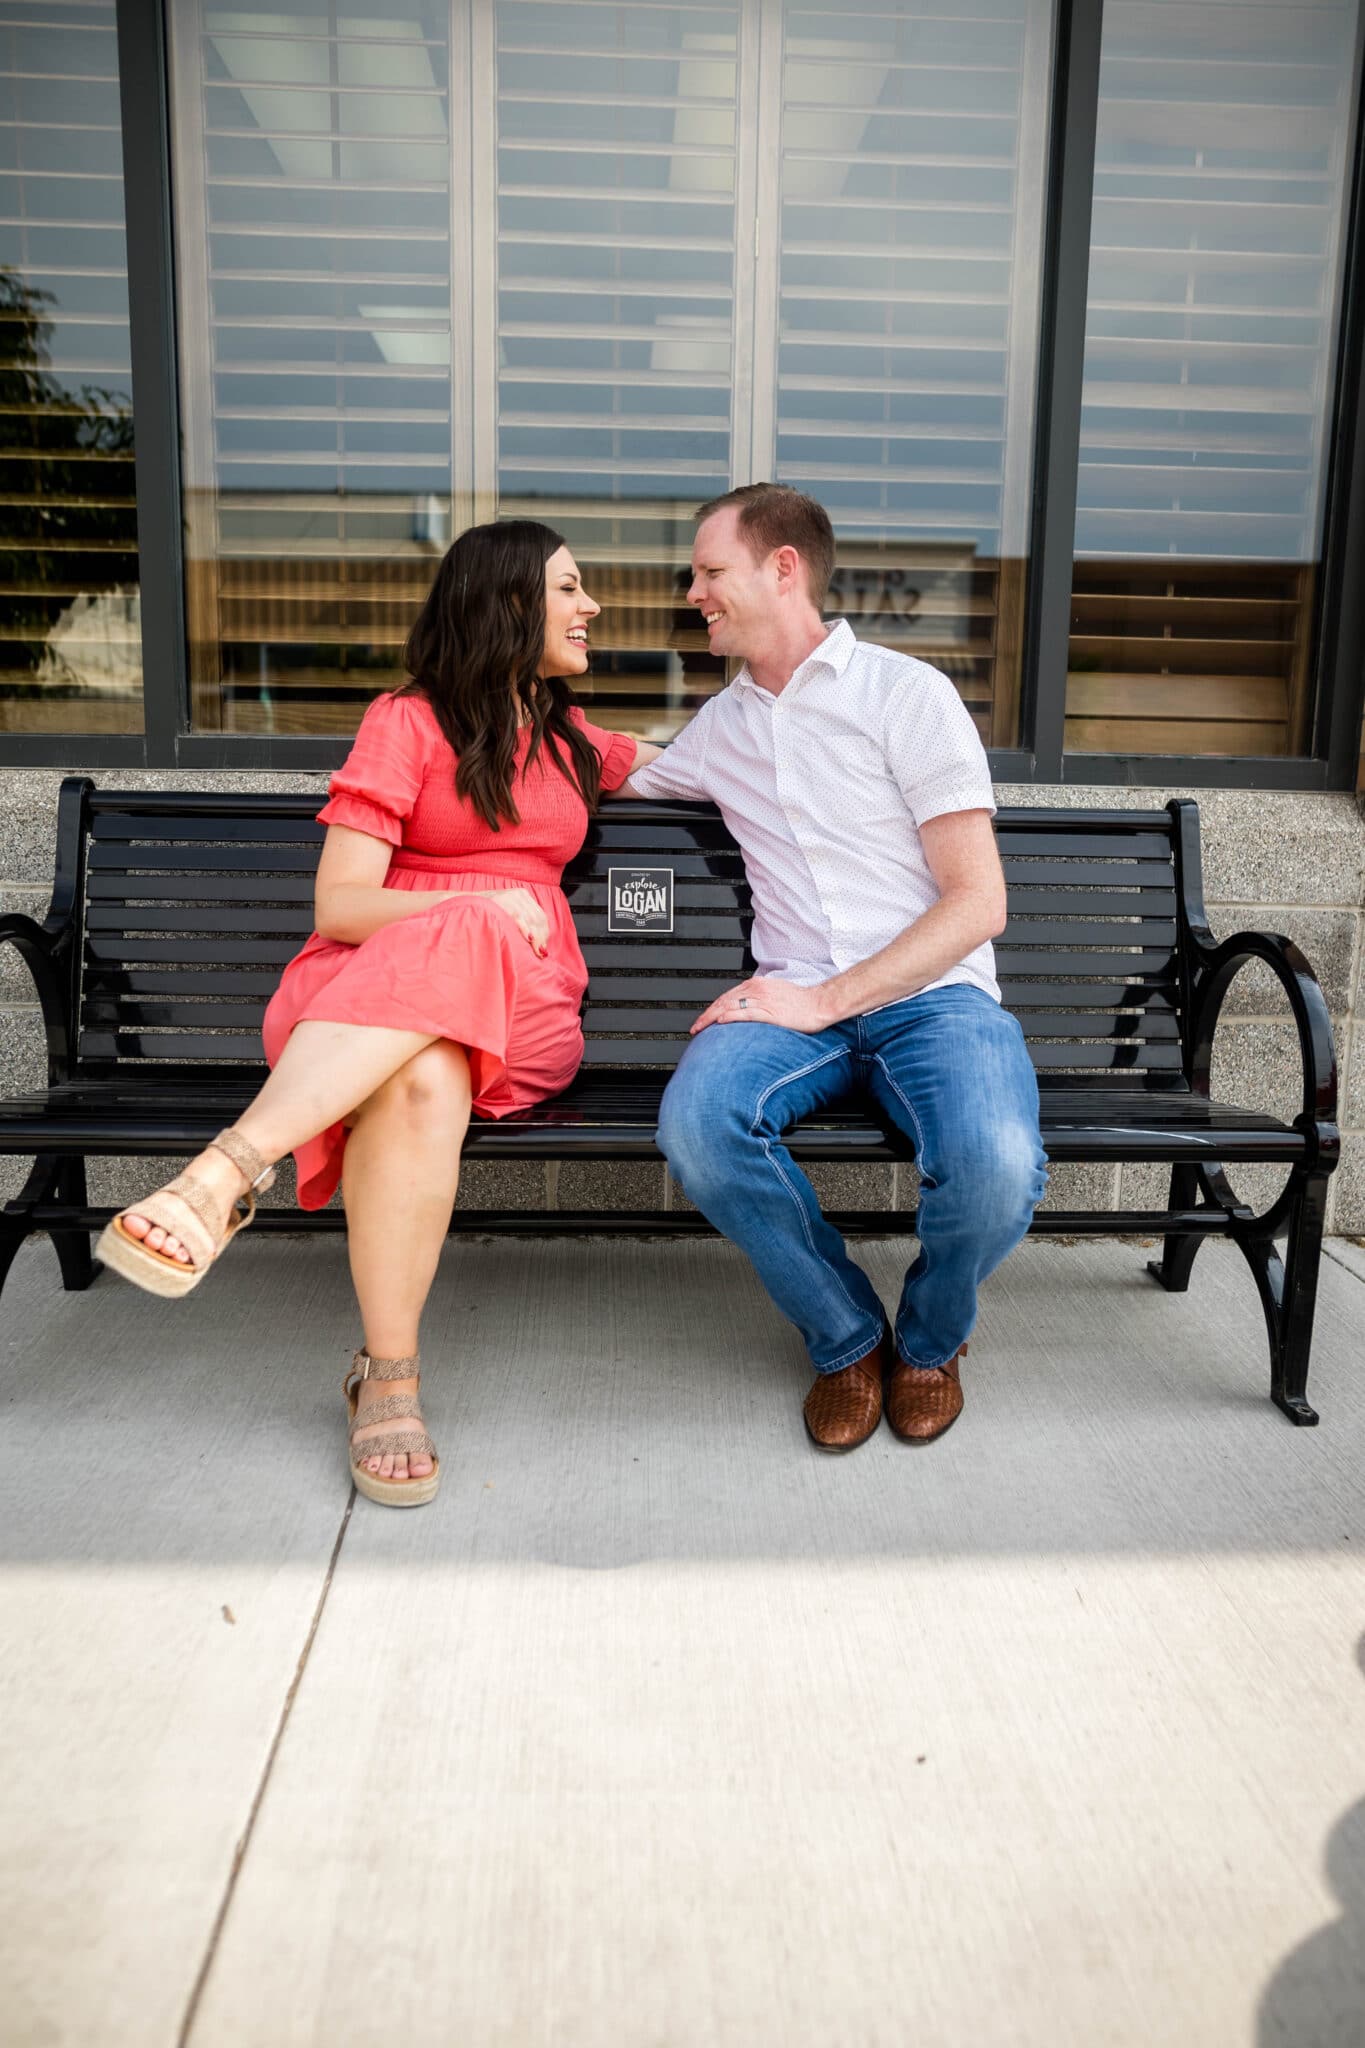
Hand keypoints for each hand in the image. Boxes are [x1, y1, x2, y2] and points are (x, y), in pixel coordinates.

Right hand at [481, 887, 549, 955]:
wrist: (463, 906)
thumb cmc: (484, 914)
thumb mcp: (505, 912)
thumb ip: (520, 921)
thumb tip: (535, 940)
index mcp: (521, 895)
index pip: (540, 915)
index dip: (543, 933)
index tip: (543, 947)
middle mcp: (518, 895)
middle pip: (538, 918)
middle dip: (541, 937)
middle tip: (540, 953)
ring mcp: (510, 897)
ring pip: (532, 919)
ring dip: (536, 937)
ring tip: (536, 951)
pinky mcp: (503, 901)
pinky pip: (519, 918)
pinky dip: (526, 930)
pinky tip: (529, 940)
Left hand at [690, 976, 829, 1034]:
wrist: (819, 1005)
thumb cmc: (801, 1003)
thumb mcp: (774, 995)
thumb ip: (758, 1000)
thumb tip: (744, 1010)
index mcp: (757, 985)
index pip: (727, 996)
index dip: (711, 1008)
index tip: (703, 1019)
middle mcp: (757, 990)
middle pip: (723, 1001)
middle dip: (706, 1015)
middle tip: (695, 1027)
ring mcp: (762, 1000)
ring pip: (729, 1006)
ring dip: (711, 1018)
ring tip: (701, 1028)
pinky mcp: (769, 1012)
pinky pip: (744, 1013)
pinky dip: (729, 1017)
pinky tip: (720, 1023)